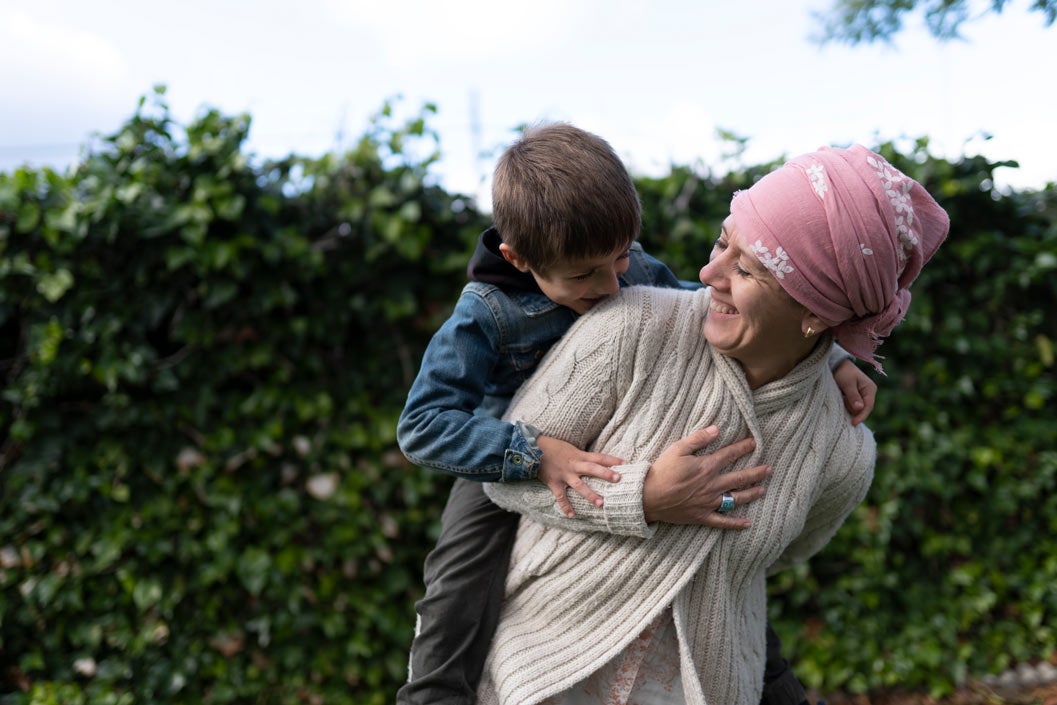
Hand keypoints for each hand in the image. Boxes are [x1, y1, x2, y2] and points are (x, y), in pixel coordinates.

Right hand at [536, 435, 624, 517]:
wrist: (531, 449)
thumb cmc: (552, 447)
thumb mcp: (570, 448)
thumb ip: (581, 456)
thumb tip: (595, 461)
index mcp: (578, 455)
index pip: (599, 456)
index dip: (612, 460)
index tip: (625, 463)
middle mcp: (573, 464)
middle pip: (592, 469)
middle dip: (605, 474)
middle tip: (618, 479)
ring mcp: (564, 474)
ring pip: (579, 485)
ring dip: (590, 495)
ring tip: (601, 504)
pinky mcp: (554, 482)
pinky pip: (561, 497)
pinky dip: (566, 507)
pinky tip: (572, 515)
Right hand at [642, 426, 769, 527]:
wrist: (647, 496)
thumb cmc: (661, 471)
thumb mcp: (677, 449)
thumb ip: (698, 439)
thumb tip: (716, 429)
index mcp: (706, 467)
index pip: (730, 454)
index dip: (744, 447)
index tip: (755, 443)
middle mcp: (712, 485)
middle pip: (740, 477)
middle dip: (757, 472)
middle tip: (770, 469)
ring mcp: (708, 502)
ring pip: (736, 498)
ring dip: (751, 493)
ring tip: (762, 490)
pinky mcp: (702, 516)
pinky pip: (722, 521)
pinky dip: (735, 523)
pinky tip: (747, 524)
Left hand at [833, 359, 876, 425]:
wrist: (836, 364)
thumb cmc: (842, 372)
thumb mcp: (847, 383)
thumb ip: (853, 396)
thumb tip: (860, 408)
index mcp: (870, 389)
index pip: (868, 407)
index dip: (861, 416)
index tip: (853, 423)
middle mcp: (869, 393)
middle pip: (863, 410)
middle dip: (853, 410)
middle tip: (842, 400)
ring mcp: (863, 395)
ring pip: (857, 409)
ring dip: (849, 407)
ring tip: (841, 397)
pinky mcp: (856, 397)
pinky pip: (853, 406)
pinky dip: (847, 405)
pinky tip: (842, 399)